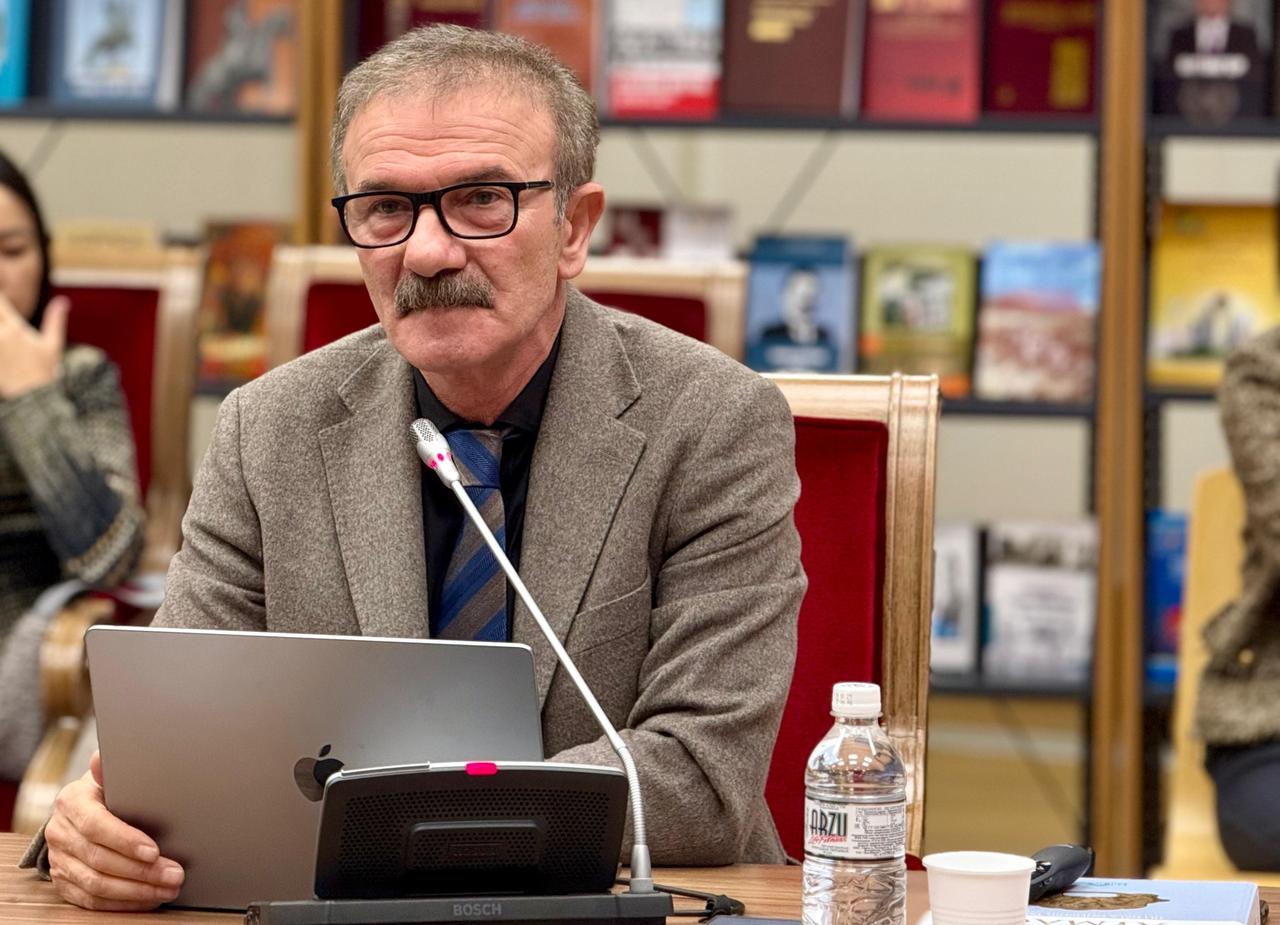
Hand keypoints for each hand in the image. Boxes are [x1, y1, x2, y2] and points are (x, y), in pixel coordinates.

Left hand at [0, 294, 68, 398]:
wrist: (33, 395)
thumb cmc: (45, 370)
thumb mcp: (53, 344)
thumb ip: (55, 319)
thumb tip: (63, 301)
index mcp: (15, 329)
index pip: (0, 302)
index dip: (0, 296)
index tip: (3, 296)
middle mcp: (0, 335)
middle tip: (3, 317)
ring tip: (2, 332)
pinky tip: (2, 345)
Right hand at [44, 750, 185, 910]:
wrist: (82, 808)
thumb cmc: (107, 789)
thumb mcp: (111, 775)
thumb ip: (109, 769)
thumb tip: (101, 757)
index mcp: (71, 802)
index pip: (96, 826)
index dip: (125, 841)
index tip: (154, 851)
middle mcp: (60, 832)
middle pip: (100, 859)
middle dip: (141, 871)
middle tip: (174, 874)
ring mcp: (59, 859)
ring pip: (96, 884)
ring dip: (136, 891)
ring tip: (168, 888)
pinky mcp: (63, 881)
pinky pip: (91, 900)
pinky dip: (122, 903)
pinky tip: (148, 899)